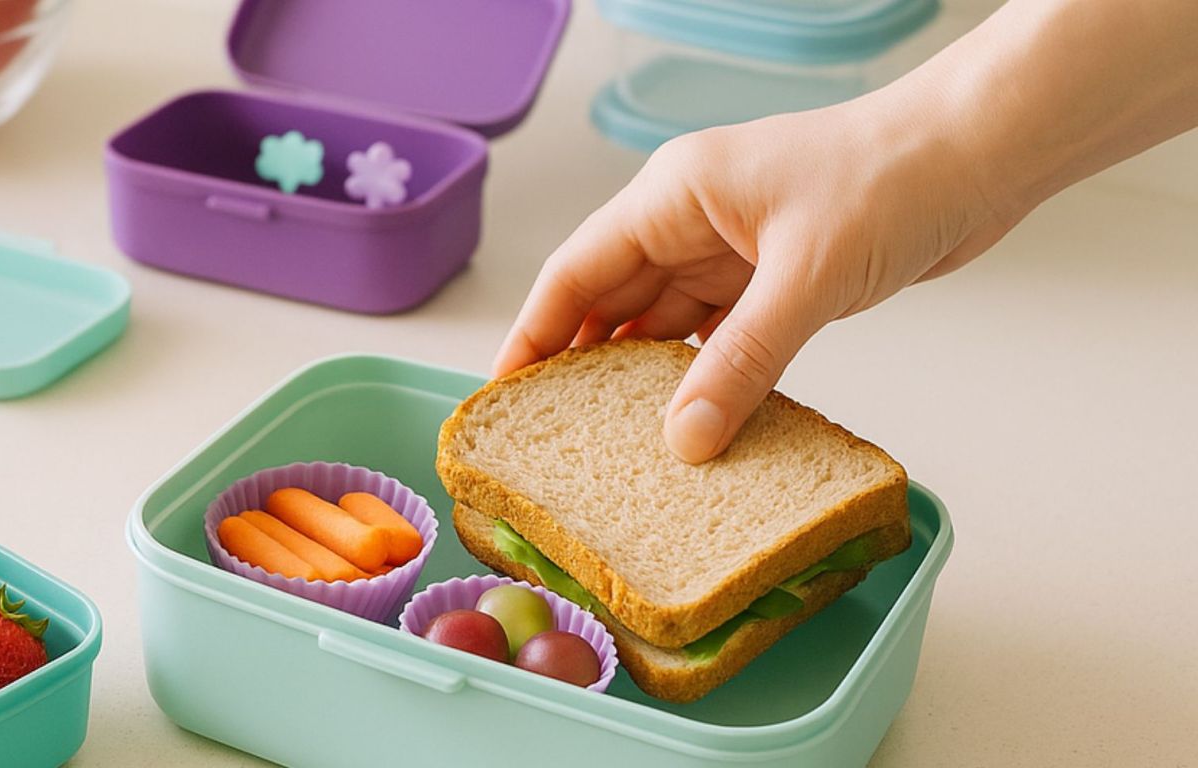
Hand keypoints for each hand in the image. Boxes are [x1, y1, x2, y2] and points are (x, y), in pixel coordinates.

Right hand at [493, 95, 1022, 462]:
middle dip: (579, 369)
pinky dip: (700, 380)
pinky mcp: (773, 280)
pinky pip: (716, 339)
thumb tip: (685, 439)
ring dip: (641, 382)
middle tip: (550, 440)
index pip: (576, 272)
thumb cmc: (893, 177)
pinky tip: (689, 424)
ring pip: (661, 326)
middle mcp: (690, 222)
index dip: (534, 336)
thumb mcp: (806, 277)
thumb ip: (741, 361)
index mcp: (674, 196)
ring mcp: (731, 251)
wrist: (980, 156)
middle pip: (609, 302)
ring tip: (611, 449)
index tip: (504, 397)